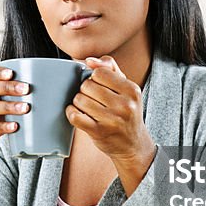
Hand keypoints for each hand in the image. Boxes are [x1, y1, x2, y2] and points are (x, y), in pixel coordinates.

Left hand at [66, 56, 155, 193]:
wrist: (133, 145)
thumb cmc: (127, 113)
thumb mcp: (127, 89)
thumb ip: (110, 69)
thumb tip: (89, 60)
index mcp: (131, 90)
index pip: (99, 73)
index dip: (94, 78)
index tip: (98, 86)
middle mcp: (124, 105)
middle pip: (87, 85)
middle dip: (85, 91)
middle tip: (93, 99)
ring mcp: (112, 120)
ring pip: (79, 100)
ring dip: (79, 103)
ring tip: (87, 108)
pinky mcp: (99, 132)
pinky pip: (75, 116)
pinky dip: (71, 113)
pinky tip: (78, 114)